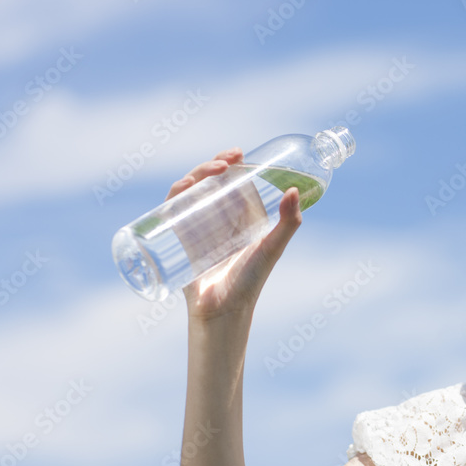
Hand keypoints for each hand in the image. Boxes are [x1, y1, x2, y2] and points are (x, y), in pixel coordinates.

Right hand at [170, 147, 302, 321]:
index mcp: (237, 219)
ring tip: (213, 171)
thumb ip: (287, 224)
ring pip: (190, 193)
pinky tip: (182, 188)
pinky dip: (174, 196)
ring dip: (196, 175)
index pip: (231, 183)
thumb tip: (295, 190)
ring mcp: (194, 229)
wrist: (221, 312)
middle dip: (213, 165)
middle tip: (228, 159)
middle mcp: (214, 221)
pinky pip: (171, 211)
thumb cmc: (249, 283)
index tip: (239, 153)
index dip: (232, 164)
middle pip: (208, 183)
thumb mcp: (271, 249)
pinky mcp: (176, 240)